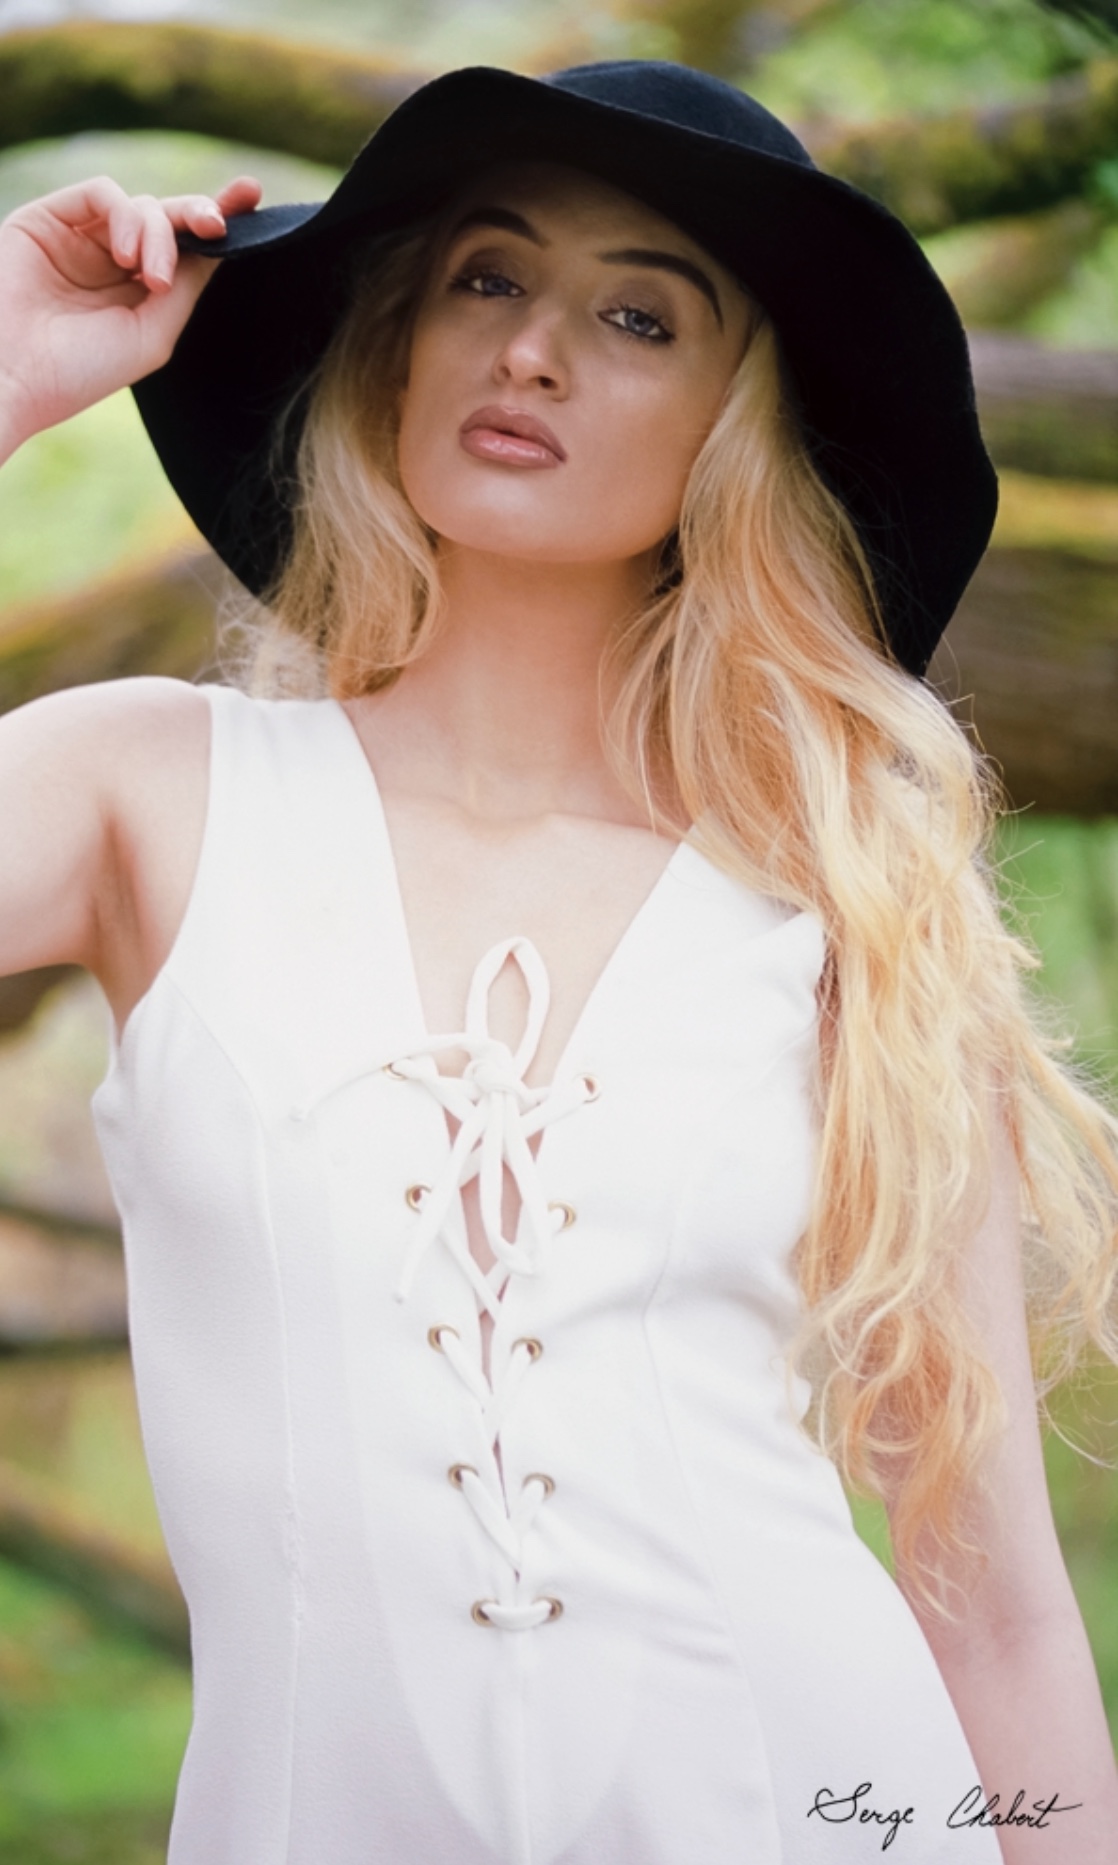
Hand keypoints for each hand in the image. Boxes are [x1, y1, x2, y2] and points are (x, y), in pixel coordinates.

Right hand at [0, 173, 261, 458]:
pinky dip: (125, 217)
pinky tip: (126, 256)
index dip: (219, 218)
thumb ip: (184, 288)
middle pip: (169, 219)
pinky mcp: (48, 218)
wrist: (13, 376)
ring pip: (140, 206)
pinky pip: (102, 193)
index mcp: (138, 293)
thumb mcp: (152, 333)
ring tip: (150, 277)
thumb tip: (216, 245)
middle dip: (199, 214)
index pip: (186, 247)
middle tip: (217, 226)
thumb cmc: (79, 370)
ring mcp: (80, 237)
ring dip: (158, 234)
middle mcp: (111, 261)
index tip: (252, 195)